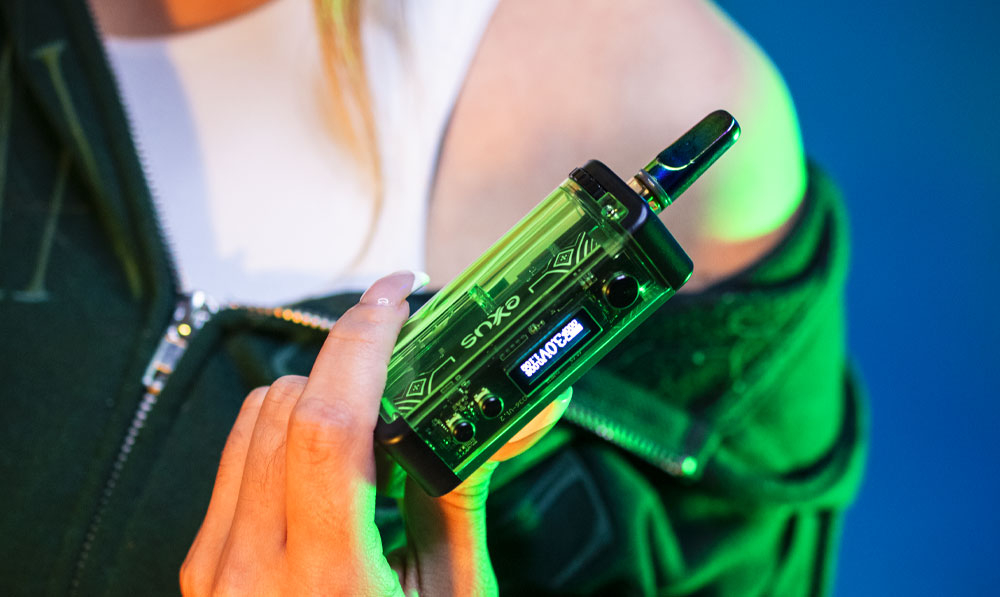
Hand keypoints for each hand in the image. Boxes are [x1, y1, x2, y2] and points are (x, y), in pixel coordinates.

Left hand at [180, 271, 569, 595]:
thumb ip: (467, 486)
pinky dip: (285, 435)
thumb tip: (518, 410)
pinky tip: (329, 464)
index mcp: (330, 582)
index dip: (366, 340)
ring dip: (318, 399)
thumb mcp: (451, 592)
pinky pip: (238, 457)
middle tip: (405, 372)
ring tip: (372, 430)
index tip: (396, 298)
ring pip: (256, 420)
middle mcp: (253, 569)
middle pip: (289, 404)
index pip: (329, 422)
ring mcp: (217, 568)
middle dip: (353, 369)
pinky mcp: (204, 564)